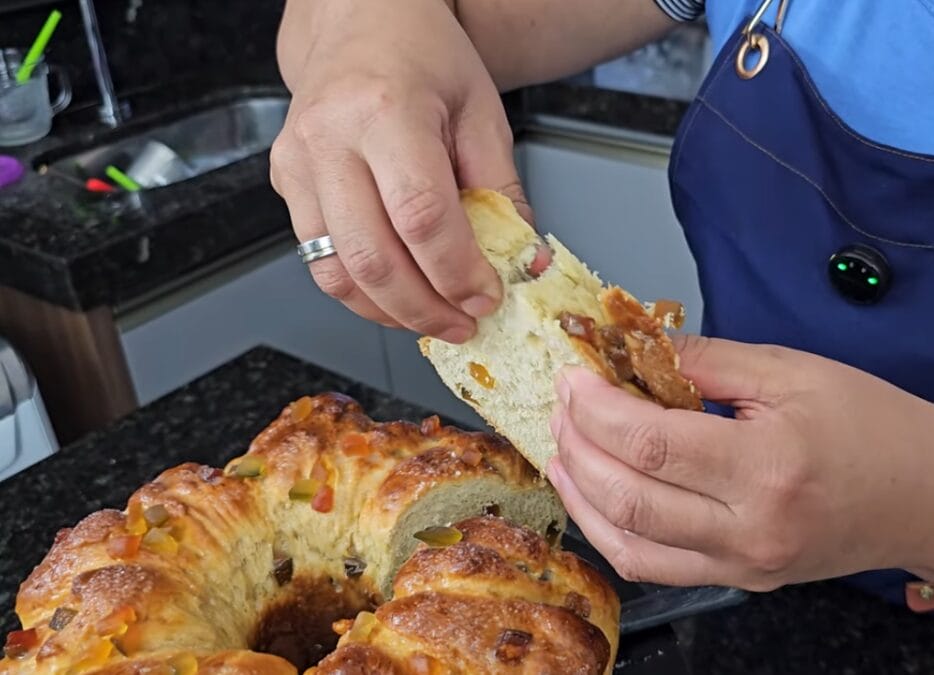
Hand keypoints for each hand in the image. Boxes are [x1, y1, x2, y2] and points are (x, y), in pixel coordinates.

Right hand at [270, 0, 527, 341]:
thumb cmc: (424, 58)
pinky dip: (362, 293)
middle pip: (372, 257)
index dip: (456, 271)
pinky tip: (399, 297)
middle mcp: (329, 138)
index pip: (421, 216)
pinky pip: (319, 260)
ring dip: (390, 312)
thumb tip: (520, 264)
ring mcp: (297, 163)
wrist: (361, 22)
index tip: (487, 297)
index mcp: (384, 110)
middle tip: (463, 324)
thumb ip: (501, 191)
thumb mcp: (482, 113)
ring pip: (335, 272)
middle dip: (424, 309)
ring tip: (434, 319)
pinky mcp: (286, 185)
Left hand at [546, 335, 933, 590]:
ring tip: (562, 448)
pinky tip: (594, 495)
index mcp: (768, 466)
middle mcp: (752, 528)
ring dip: (581, 495)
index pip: (652, 443)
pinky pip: (656, 568)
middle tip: (562, 404)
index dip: (597, 408)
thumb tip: (634, 345)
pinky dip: (612, 532)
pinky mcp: (741, 579)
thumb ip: (706, 360)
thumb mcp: (792, 371)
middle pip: (630, 497)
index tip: (573, 376)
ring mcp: (745, 564)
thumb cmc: (874, 425)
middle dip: (579, 446)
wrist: (929, 496)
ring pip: (630, 544)